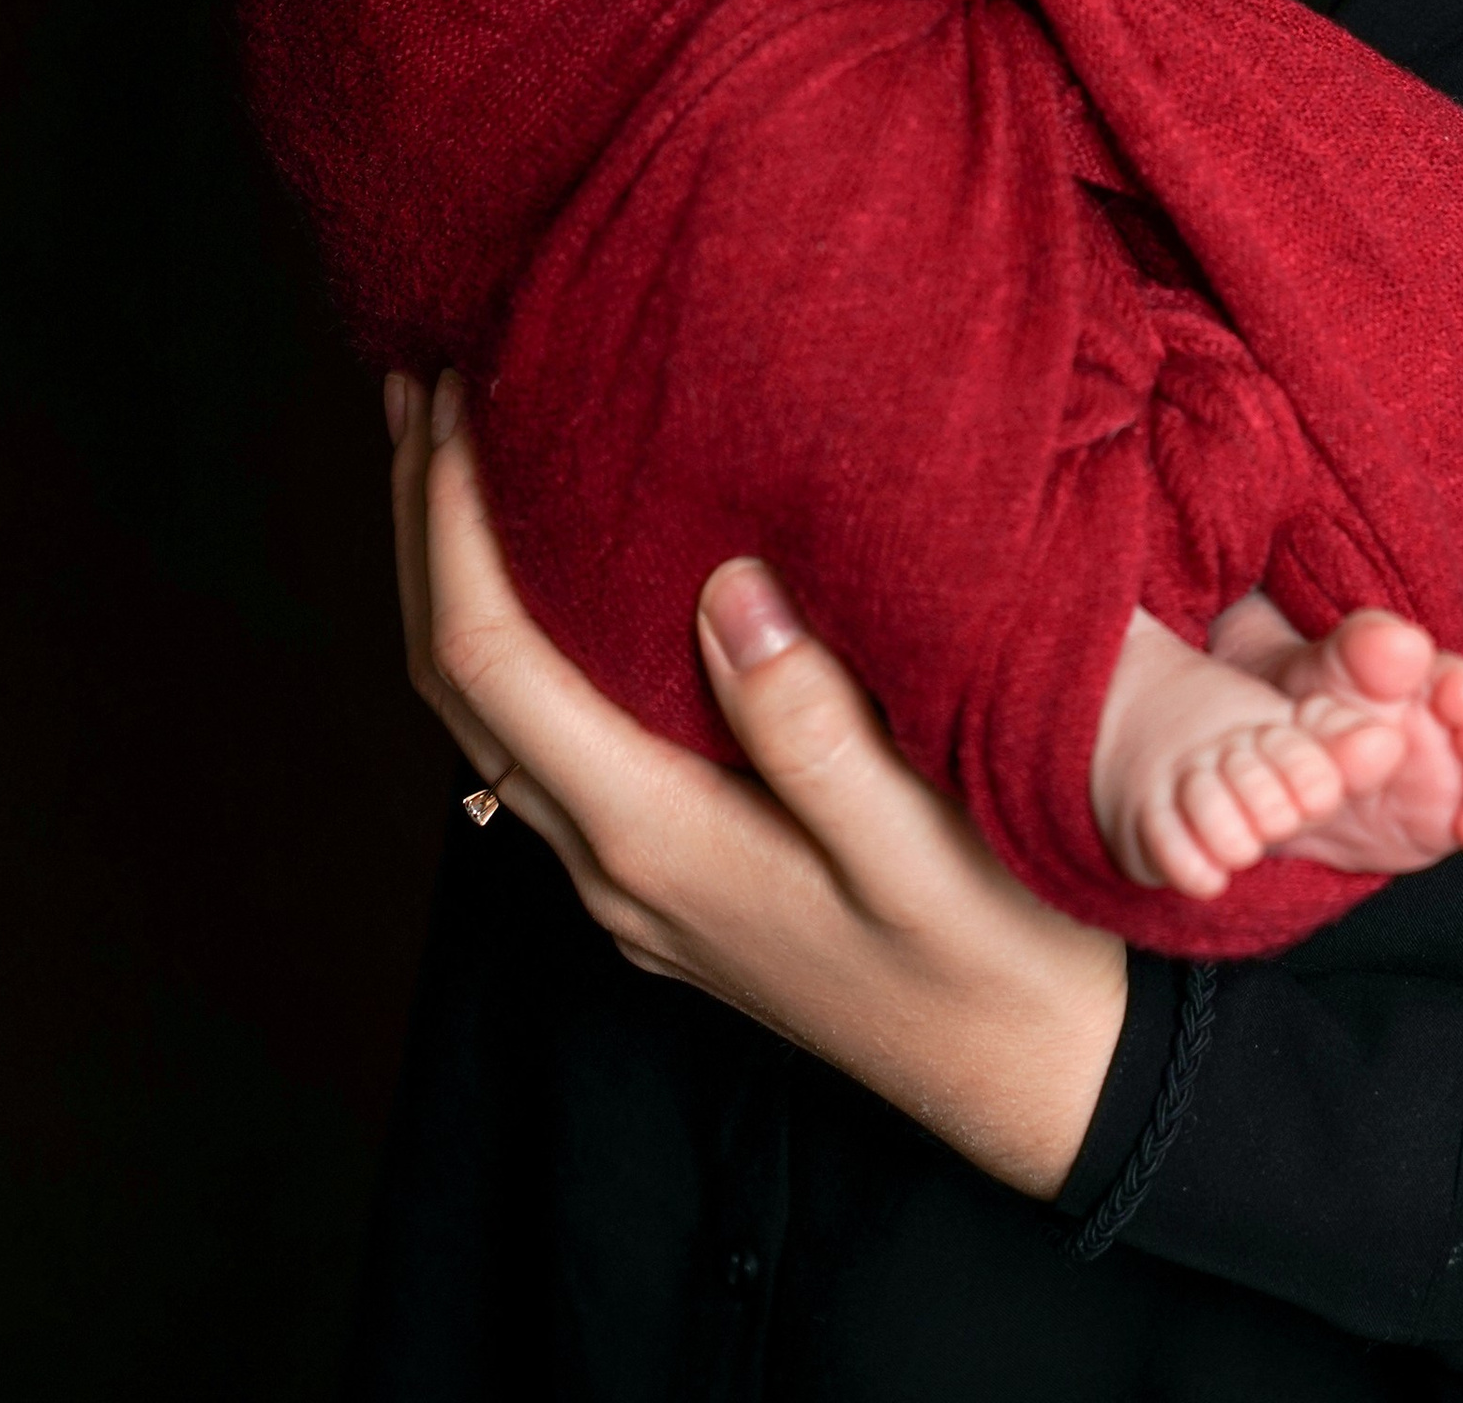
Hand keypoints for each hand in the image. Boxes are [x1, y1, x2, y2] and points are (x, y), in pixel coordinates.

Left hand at [387, 375, 1128, 1198]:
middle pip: (455, 688)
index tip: (449, 395)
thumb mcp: (926, 839)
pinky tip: (561, 579)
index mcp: (656, 842)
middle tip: (422, 381)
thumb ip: (817, 726)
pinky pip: (544, 745)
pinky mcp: (671, 884)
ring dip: (456, 583)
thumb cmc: (1001, 951)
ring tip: (461, 457)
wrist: (1040, 1082)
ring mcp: (635, 888)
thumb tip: (723, 588)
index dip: (448, 524)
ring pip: (489, 721)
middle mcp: (615, 871)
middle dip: (422, 533)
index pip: (491, 663)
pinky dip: (518, 641)